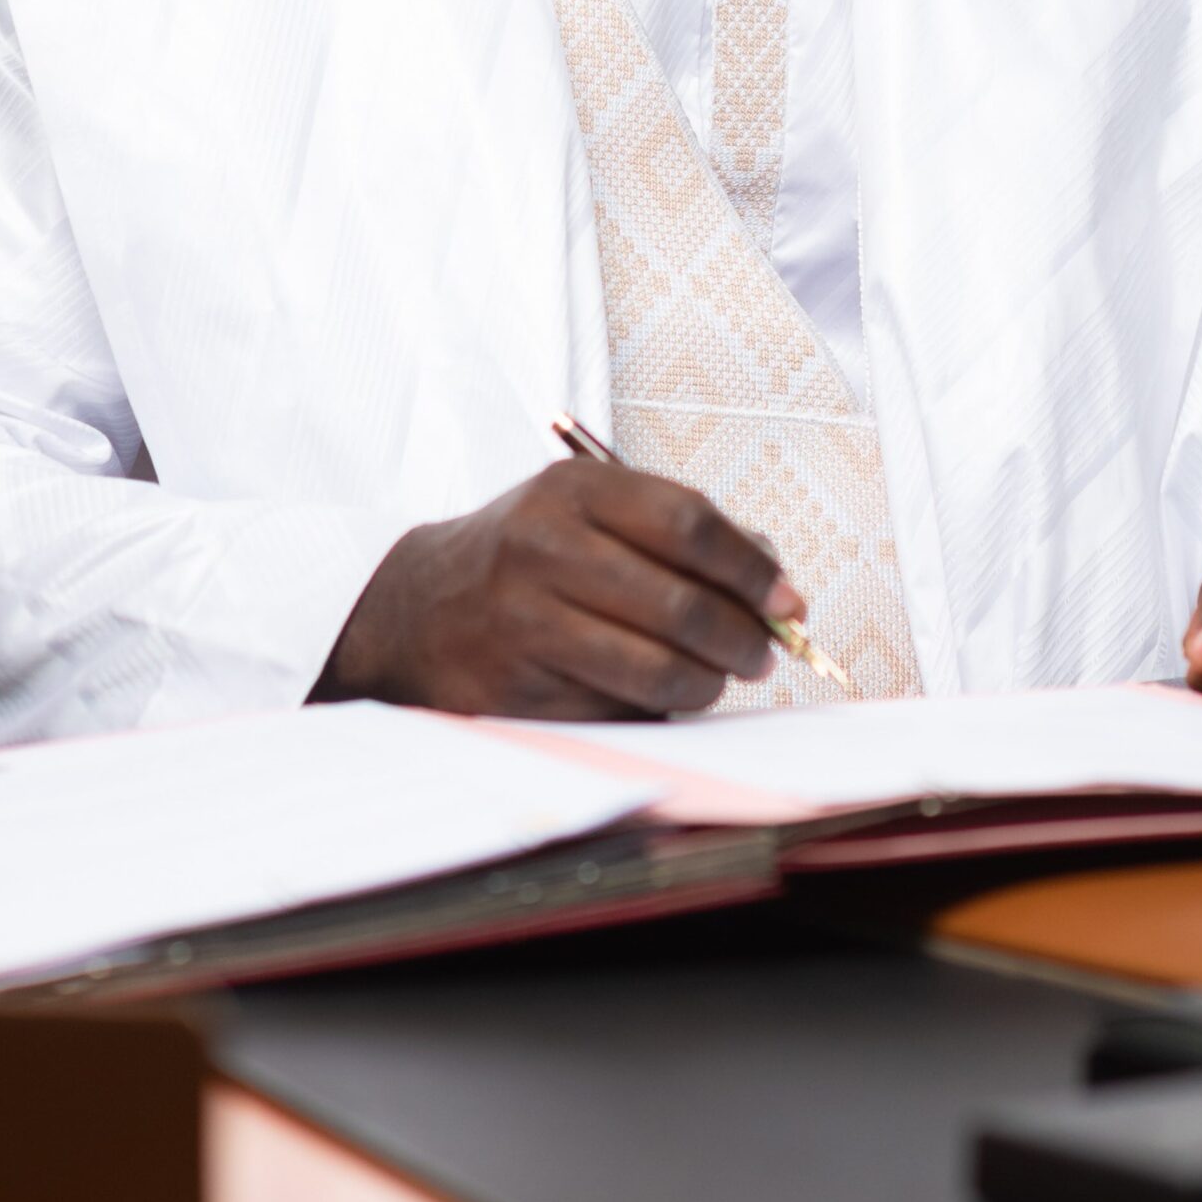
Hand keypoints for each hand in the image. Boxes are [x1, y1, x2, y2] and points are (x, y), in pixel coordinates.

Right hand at [313, 460, 805, 717]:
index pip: (690, 525)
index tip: (786, 601)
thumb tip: (772, 575)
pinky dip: (652, 711)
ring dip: (706, 683)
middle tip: (762, 653)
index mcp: (573, 490)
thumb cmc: (525, 553)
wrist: (414, 607)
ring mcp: (525, 621)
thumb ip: (676, 530)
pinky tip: (658, 697)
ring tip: (717, 678)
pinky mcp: (515, 688)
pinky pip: (614, 710)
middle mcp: (545, 548)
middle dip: (741, 638)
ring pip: (655, 670)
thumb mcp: (586, 509)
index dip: (751, 569)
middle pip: (681, 604)